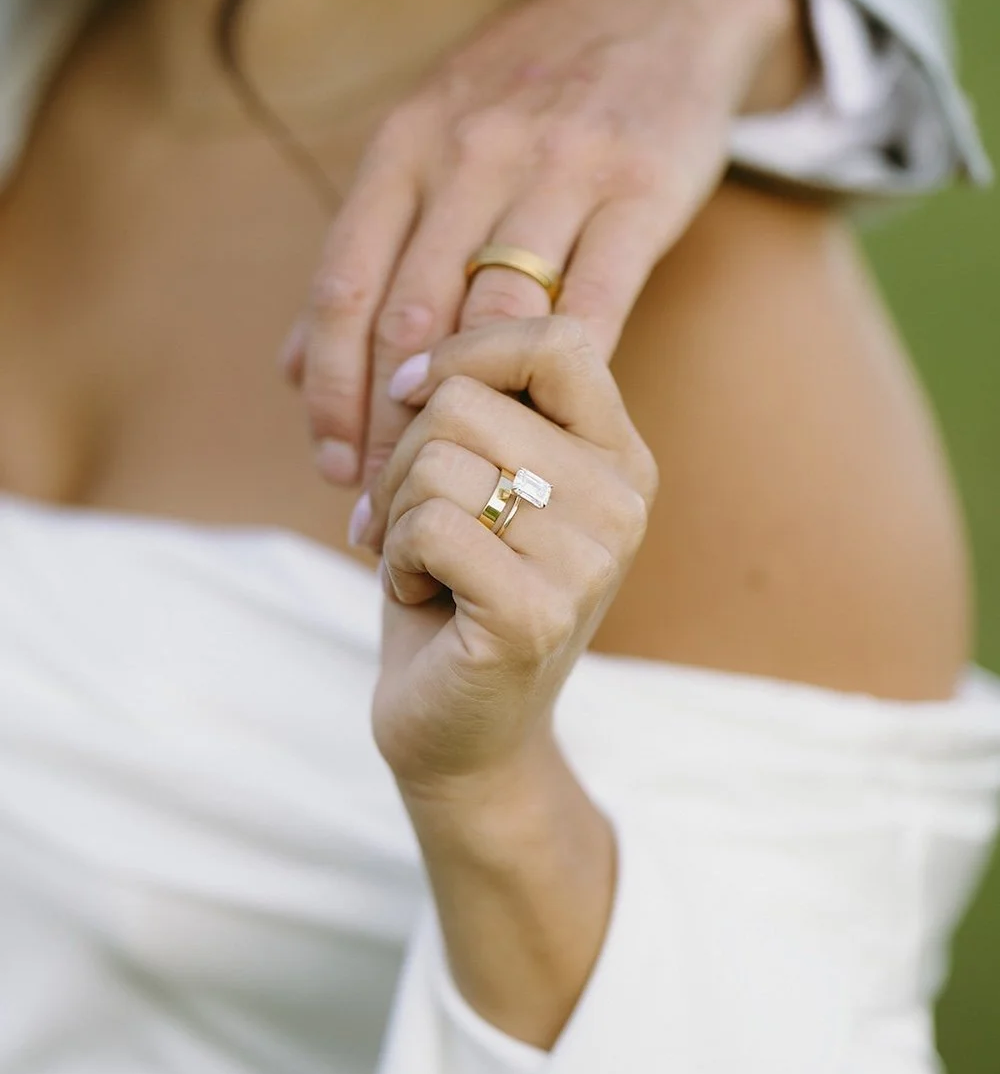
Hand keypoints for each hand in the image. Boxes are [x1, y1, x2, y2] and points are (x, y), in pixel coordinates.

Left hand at [285, 0, 803, 485]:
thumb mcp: (426, 138)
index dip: (331, 389)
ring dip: (466, 419)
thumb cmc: (526, 90)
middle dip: (386, 427)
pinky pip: (597, 302)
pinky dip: (562, 378)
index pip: (346, 285)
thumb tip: (291, 369)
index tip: (331, 466)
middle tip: (379, 509)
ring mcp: (560, 168)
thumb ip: (363, 252)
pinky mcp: (642, 189)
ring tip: (450, 491)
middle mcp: (472, 153)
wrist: (655, 0)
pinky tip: (544, 436)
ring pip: (495, 318)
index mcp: (406, 145)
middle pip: (411, 318)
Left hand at [351, 317, 657, 794]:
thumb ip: (479, 408)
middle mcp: (622, 503)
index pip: (555, 342)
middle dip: (401, 458)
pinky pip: (429, 527)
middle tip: (411, 522)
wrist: (463, 731)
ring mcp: (589, 562)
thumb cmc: (458, 593)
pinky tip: (423, 597)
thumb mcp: (480, 482)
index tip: (416, 395)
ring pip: (436, 462)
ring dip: (395, 515)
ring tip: (423, 564)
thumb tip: (420, 357)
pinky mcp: (538, 615)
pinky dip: (396, 561)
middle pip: (464, 402)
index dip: (466, 352)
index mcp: (619, 457)